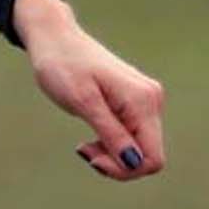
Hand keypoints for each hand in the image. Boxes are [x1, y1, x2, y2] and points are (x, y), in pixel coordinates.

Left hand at [12, 0, 166, 183]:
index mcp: (143, 101)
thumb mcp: (83, 102)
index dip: (125, 170)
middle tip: (84, 150)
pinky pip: (132, 137)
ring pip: (139, 149)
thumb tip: (134, 162)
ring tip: (83, 145)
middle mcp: (152, 101)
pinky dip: (112, 144)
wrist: (56, 38)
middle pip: (148, 156)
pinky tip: (91, 139)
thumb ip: (111, 133)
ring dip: (112, 155)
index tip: (92, 159)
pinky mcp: (135, 102)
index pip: (152, 158)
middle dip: (116, 163)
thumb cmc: (64, 66)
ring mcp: (146, 101)